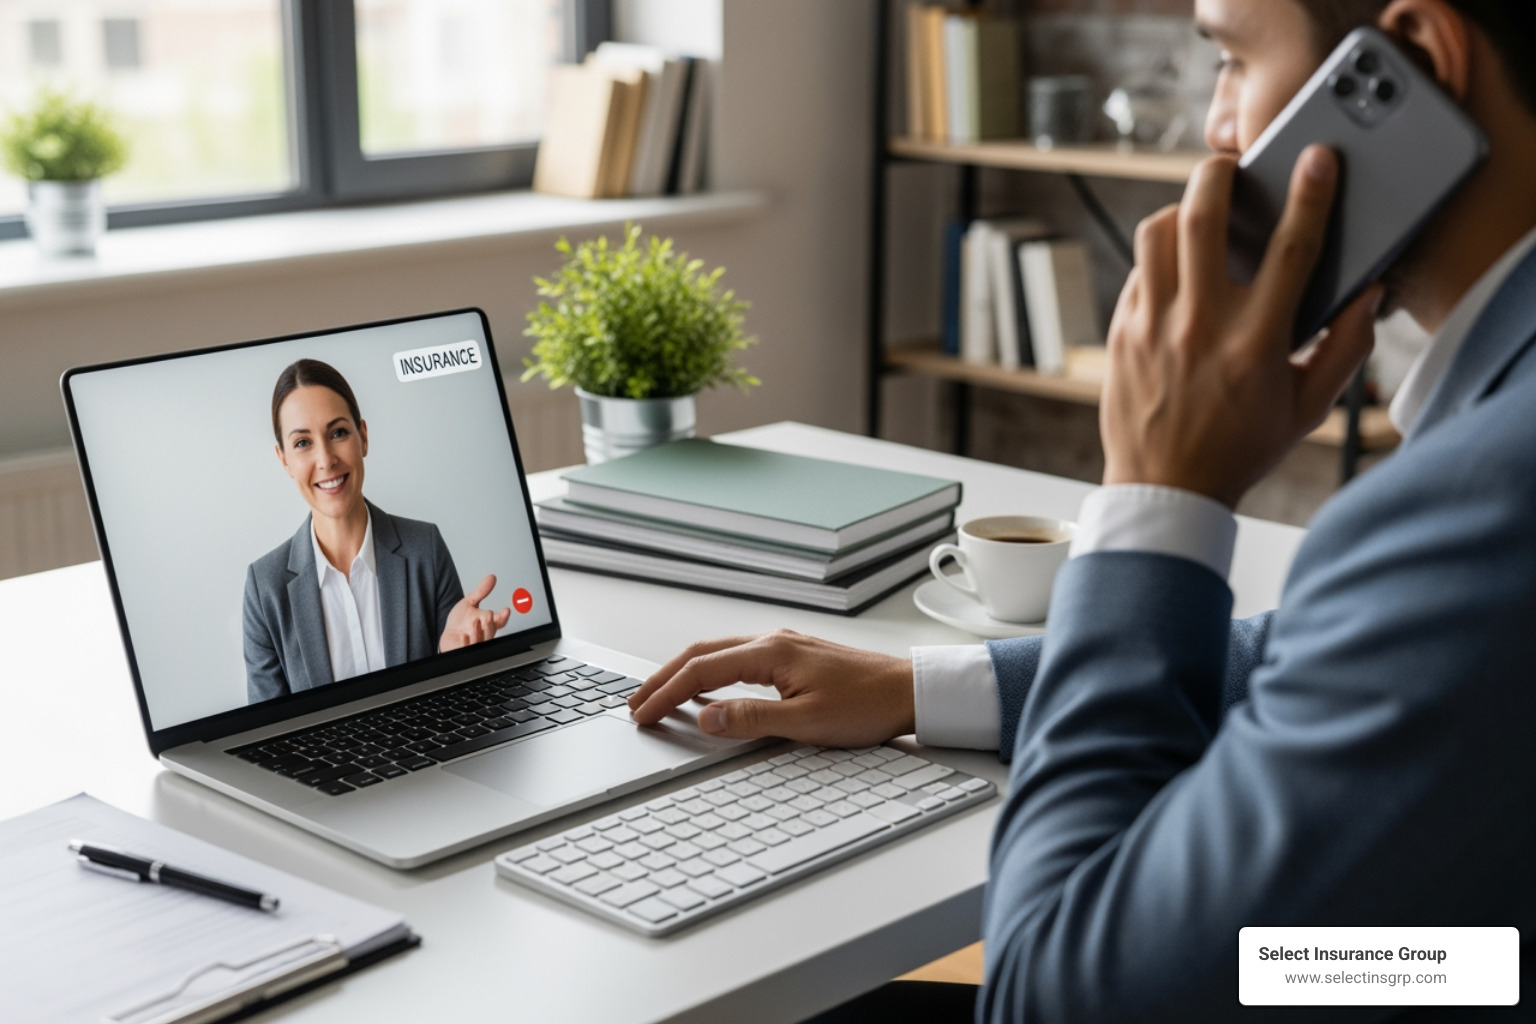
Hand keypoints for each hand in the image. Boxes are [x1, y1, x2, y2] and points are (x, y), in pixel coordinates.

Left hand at [439, 574, 510, 651]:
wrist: (448, 635)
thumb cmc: (460, 622)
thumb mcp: (469, 603)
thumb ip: (481, 591)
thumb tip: (491, 577)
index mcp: (487, 623)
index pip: (500, 621)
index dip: (504, 617)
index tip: (506, 610)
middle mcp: (483, 634)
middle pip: (491, 631)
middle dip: (490, 624)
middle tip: (488, 617)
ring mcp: (474, 644)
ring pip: (481, 640)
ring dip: (479, 632)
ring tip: (474, 622)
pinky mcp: (464, 650)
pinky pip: (466, 648)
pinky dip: (466, 642)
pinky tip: (463, 636)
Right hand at [628, 629, 914, 746]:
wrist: (910, 691)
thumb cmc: (868, 705)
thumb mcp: (807, 723)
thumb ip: (752, 719)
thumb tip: (705, 718)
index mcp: (771, 653)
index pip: (701, 671)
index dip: (666, 693)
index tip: (642, 714)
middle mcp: (773, 642)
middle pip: (701, 654)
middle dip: (663, 678)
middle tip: (636, 703)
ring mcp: (784, 647)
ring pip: (718, 654)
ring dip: (685, 674)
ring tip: (660, 697)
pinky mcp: (794, 657)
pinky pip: (738, 660)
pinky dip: (711, 674)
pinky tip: (708, 692)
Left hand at [1101, 146, 1382, 507]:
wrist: (1166, 490)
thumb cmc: (1239, 450)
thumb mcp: (1308, 407)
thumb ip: (1346, 348)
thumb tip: (1368, 293)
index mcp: (1257, 341)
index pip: (1291, 248)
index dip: (1310, 195)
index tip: (1317, 160)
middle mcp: (1201, 325)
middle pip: (1202, 217)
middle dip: (1217, 174)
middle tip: (1230, 164)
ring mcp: (1153, 327)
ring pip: (1155, 235)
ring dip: (1178, 210)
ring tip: (1196, 212)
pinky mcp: (1119, 335)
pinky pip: (1136, 274)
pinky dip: (1156, 259)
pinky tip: (1174, 269)